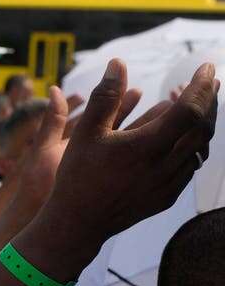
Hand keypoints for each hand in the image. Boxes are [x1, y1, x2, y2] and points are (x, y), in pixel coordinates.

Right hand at [42, 59, 217, 241]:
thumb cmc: (78, 175)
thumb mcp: (86, 132)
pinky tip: (182, 139)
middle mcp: (166, 166)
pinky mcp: (168, 197)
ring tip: (195, 107)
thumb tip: (117, 63)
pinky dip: (193, 146)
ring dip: (202, 124)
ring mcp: (170, 184)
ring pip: (200, 148)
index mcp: (147, 146)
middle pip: (203, 128)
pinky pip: (190, 166)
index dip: (202, 86)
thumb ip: (106, 96)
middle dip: (209, 101)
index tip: (205, 68)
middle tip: (208, 82)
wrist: (79, 222)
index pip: (190, 110)